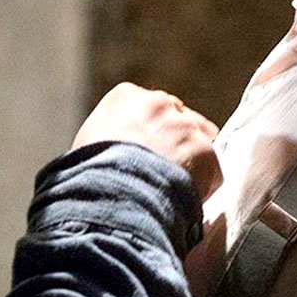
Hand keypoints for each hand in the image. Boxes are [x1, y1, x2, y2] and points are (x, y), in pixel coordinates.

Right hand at [75, 83, 221, 199]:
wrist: (111, 196)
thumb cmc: (88, 176)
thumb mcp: (86, 144)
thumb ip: (106, 135)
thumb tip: (107, 151)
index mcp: (124, 97)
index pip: (147, 107)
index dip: (148, 131)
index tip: (144, 150)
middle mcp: (157, 102)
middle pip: (176, 116)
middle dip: (174, 140)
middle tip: (162, 170)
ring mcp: (183, 124)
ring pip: (197, 140)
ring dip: (190, 161)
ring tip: (174, 188)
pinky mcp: (204, 149)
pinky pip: (211, 169)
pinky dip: (204, 185)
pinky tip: (184, 199)